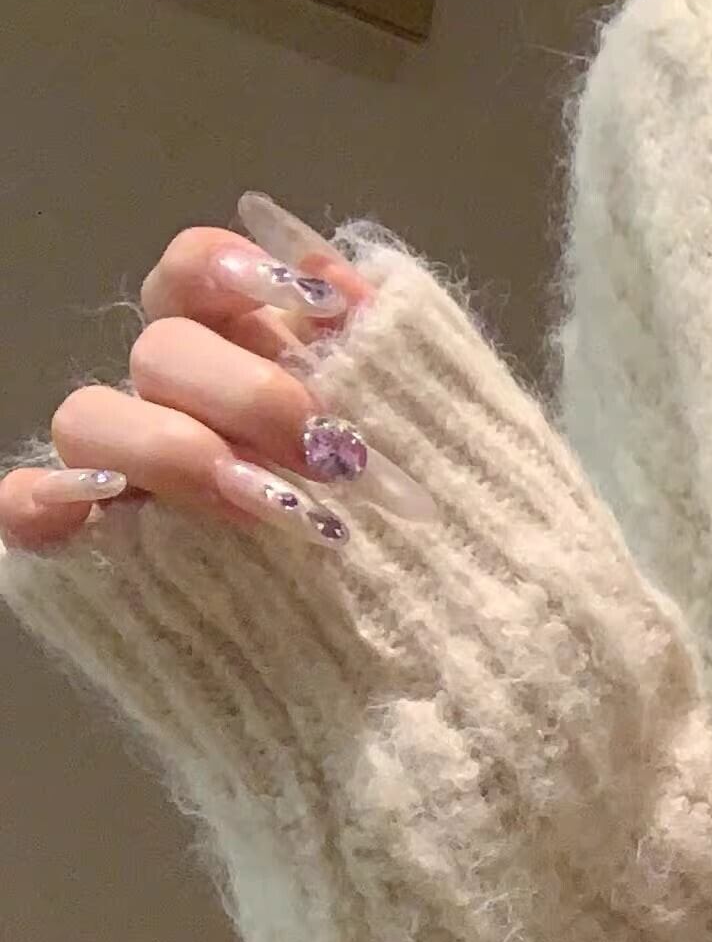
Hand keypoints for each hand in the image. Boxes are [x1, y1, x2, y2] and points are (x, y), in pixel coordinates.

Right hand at [0, 192, 434, 557]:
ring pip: (89, 416)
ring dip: (175, 450)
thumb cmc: (441, 552)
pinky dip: (47, 499)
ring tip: (276, 513)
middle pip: (162, 350)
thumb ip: (391, 357)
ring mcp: (125, 482)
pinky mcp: (92, 557)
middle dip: (253, 395)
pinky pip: (26, 509)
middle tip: (340, 459)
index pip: (197, 273)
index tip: (318, 305)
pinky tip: (103, 508)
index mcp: (246, 359)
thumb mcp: (441, 450)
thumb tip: (340, 272)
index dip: (234, 269)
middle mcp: (175, 407)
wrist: (440, 672)